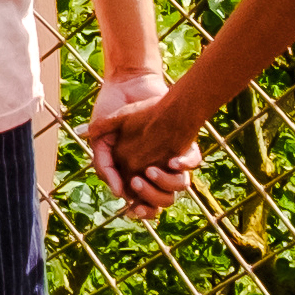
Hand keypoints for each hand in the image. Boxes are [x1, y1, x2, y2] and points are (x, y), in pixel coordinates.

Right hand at [91, 72, 195, 211]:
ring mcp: (169, 157)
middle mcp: (154, 169)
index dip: (140, 210)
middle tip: (139, 184)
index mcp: (134, 172)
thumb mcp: (102, 140)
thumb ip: (103, 164)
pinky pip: (192, 162)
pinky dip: (185, 164)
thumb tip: (116, 191)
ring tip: (151, 171)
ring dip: (166, 184)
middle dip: (152, 199)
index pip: (142, 202)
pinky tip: (174, 161)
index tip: (134, 210)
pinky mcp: (183, 144)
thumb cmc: (113, 111)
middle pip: (162, 200)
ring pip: (178, 186)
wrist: (131, 83)